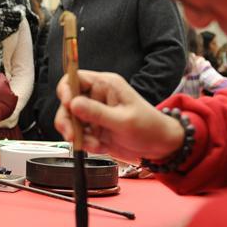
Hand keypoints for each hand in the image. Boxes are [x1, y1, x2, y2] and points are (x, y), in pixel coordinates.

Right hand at [54, 70, 183, 160]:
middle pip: (67, 102)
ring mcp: (93, 113)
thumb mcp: (123, 121)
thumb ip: (97, 113)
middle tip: (73, 136)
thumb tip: (72, 103)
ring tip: (94, 145)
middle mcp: (96, 97)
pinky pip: (78, 135)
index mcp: (105, 85)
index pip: (75, 78)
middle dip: (68, 120)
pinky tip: (100, 147)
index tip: (68, 105)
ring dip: (77, 135)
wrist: (160, 148)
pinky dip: (85, 143)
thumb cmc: (149, 128)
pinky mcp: (93, 128)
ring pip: (70, 120)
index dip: (66, 89)